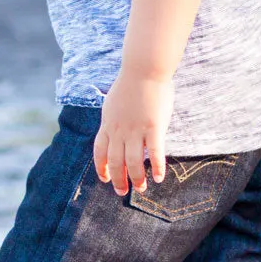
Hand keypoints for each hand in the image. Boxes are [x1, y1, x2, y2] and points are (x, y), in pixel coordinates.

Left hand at [93, 72, 173, 195]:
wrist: (143, 70)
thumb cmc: (131, 84)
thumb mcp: (113, 103)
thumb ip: (113, 119)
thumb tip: (112, 128)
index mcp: (108, 124)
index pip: (99, 151)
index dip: (101, 168)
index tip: (105, 179)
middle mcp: (119, 130)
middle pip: (115, 161)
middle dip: (118, 179)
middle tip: (122, 192)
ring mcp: (136, 129)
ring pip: (134, 162)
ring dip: (137, 178)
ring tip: (142, 189)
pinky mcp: (153, 127)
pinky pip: (155, 153)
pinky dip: (158, 167)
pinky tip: (160, 178)